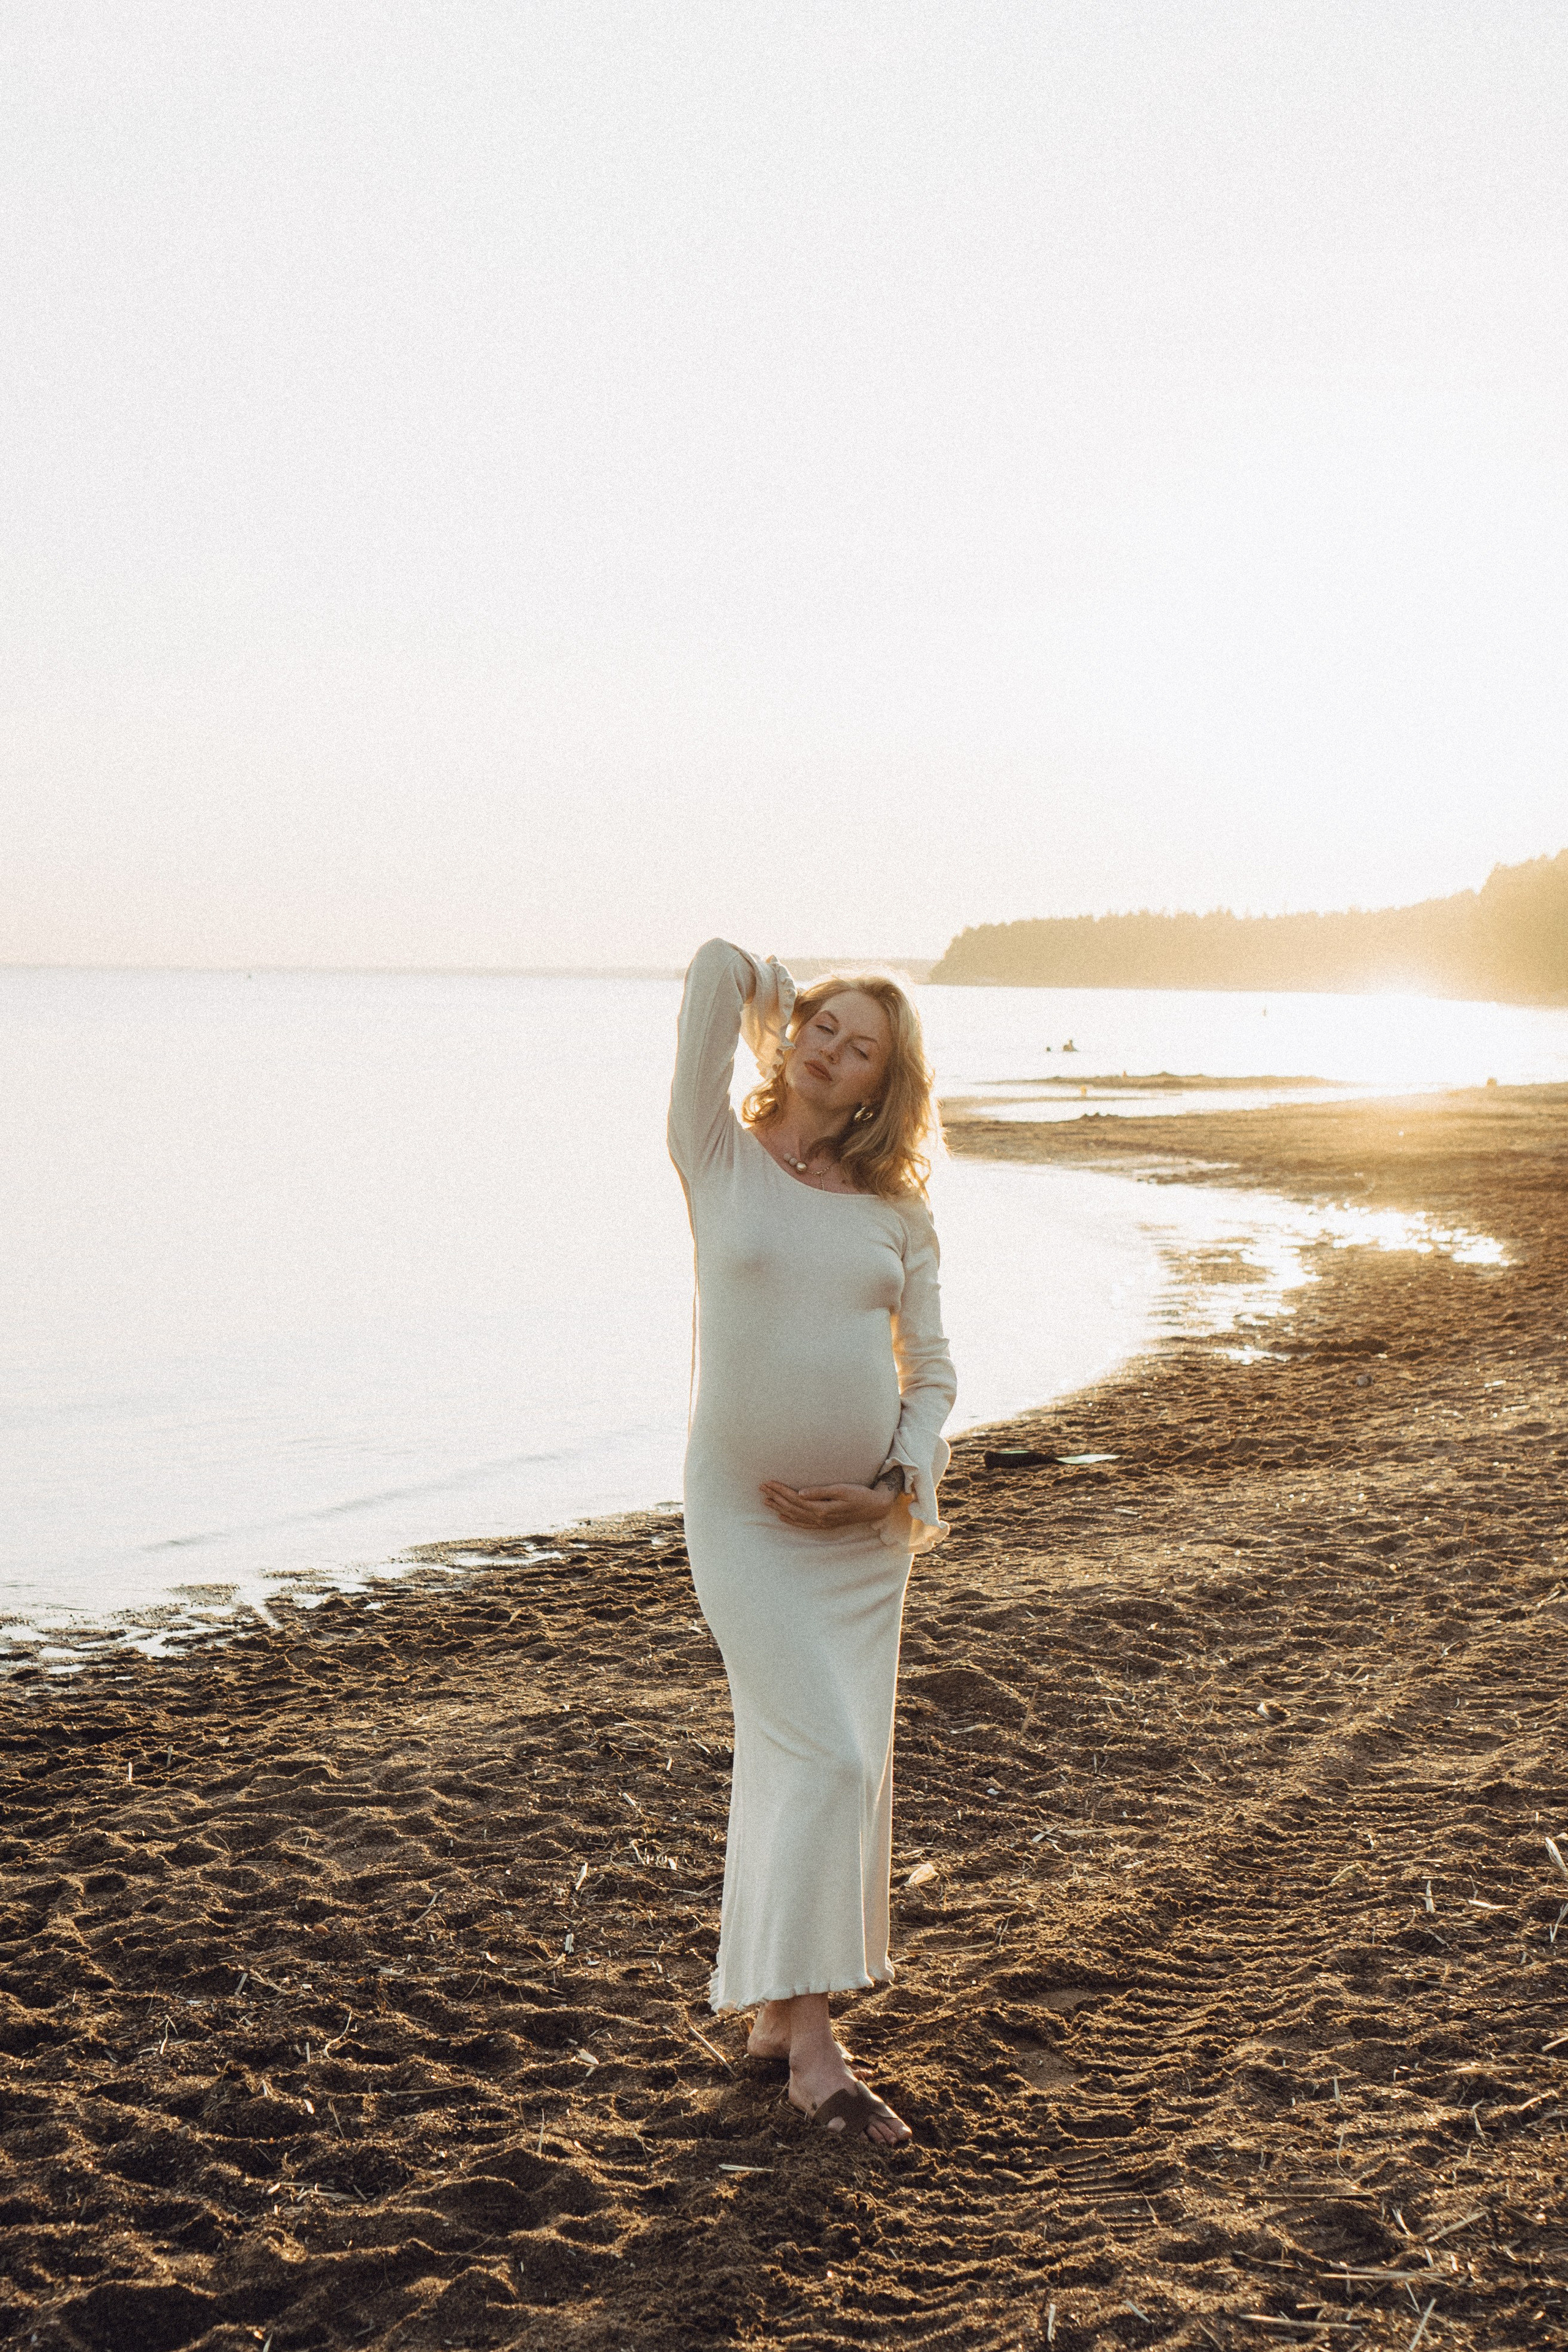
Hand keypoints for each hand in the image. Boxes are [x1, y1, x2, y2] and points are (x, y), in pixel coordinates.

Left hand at [759, 1481, 898, 1530]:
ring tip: (766, 1501)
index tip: (768, 1482)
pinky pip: (803, 1524)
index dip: (780, 1490)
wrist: (874, 1507)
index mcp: (822, 1508)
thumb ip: (820, 1492)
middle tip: (761, 1488)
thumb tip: (800, 1493)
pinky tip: (782, 1517)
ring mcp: (822, 1523)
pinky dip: (791, 1521)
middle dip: (775, 1497)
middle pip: (791, 1508)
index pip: (794, 1499)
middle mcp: (819, 1518)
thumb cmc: (859, 1495)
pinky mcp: (825, 1524)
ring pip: (795, 1516)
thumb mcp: (841, 1489)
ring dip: (779, 1508)